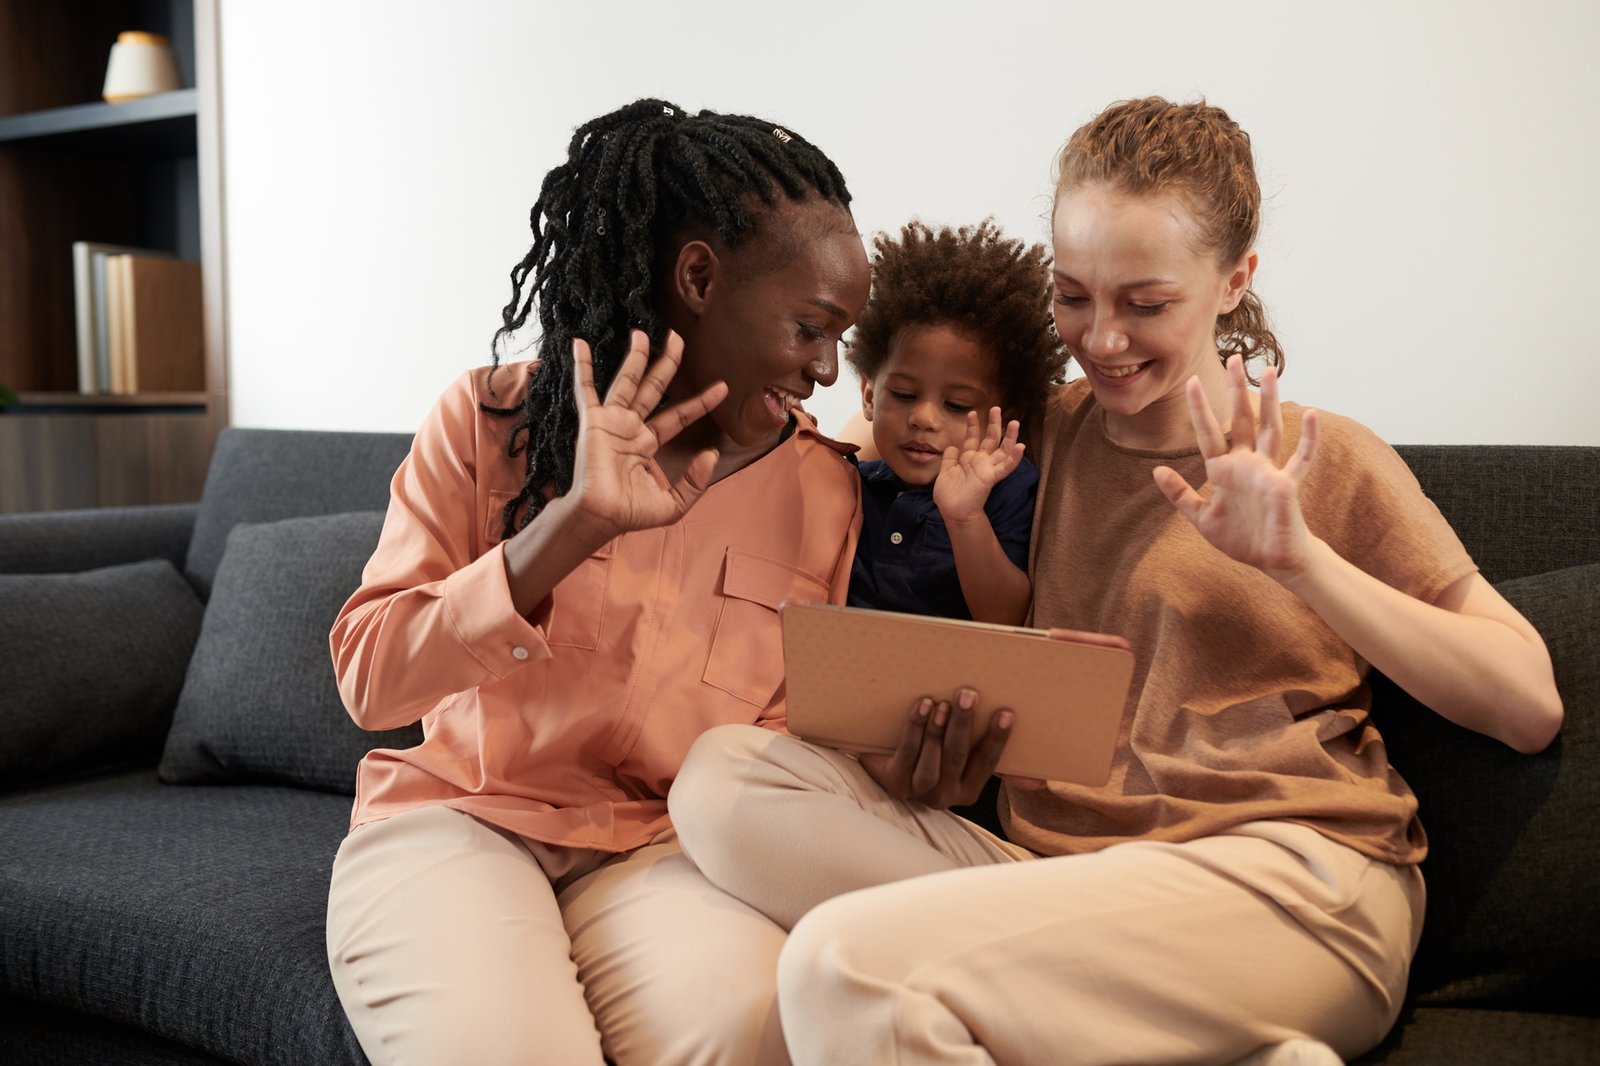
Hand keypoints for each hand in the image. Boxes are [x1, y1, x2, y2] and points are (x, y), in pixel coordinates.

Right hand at [566, 330, 728, 539]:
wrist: (601, 517)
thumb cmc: (630, 514)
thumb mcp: (674, 504)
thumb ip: (695, 481)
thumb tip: (712, 454)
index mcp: (648, 443)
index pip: (679, 415)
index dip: (701, 401)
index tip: (722, 387)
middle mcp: (631, 427)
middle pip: (654, 386)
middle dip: (667, 361)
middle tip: (678, 337)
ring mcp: (612, 421)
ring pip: (627, 380)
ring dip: (634, 356)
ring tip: (642, 332)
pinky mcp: (593, 421)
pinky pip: (586, 389)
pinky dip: (582, 366)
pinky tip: (580, 344)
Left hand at [860, 688, 1016, 807]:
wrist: (882, 765)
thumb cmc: (932, 757)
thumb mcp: (963, 763)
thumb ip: (995, 764)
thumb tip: (1040, 782)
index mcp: (967, 791)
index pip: (987, 763)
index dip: (997, 739)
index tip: (1006, 713)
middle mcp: (944, 797)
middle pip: (958, 757)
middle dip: (965, 725)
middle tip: (969, 695)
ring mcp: (917, 791)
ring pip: (932, 760)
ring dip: (938, 730)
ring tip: (943, 703)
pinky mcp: (893, 781)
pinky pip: (907, 753)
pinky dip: (915, 728)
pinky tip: (922, 707)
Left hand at [932, 407, 1024, 523]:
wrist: (953, 512)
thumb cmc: (949, 496)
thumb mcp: (945, 472)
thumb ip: (949, 459)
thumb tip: (952, 446)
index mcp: (968, 459)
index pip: (972, 439)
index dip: (973, 426)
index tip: (972, 412)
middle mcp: (980, 462)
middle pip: (990, 440)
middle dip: (993, 424)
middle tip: (996, 408)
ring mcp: (987, 469)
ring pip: (1003, 450)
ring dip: (1010, 437)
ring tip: (1014, 423)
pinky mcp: (991, 478)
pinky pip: (1005, 467)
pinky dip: (1014, 458)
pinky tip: (1021, 447)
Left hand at [1152, 355, 1318, 580]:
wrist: (1272, 560)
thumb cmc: (1242, 538)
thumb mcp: (1201, 518)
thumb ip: (1180, 495)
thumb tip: (1157, 471)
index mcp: (1224, 470)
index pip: (1209, 433)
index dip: (1200, 409)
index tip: (1192, 381)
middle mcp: (1247, 463)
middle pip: (1241, 419)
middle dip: (1236, 390)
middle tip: (1234, 358)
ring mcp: (1268, 471)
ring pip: (1269, 428)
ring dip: (1271, 400)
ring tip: (1269, 370)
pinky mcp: (1286, 485)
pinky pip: (1300, 458)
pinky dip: (1308, 438)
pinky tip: (1311, 413)